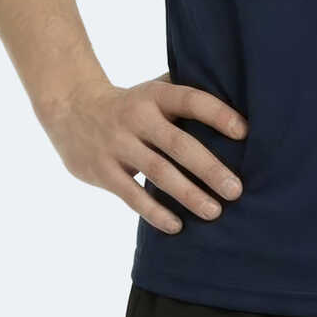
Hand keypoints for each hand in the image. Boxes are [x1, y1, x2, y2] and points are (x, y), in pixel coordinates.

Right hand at [38, 70, 248, 234]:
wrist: (71, 109)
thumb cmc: (131, 104)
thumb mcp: (154, 90)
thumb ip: (186, 95)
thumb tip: (239, 99)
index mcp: (155, 95)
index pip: (191, 100)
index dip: (217, 114)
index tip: (245, 132)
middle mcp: (137, 118)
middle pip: (178, 144)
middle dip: (209, 168)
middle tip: (236, 189)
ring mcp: (118, 145)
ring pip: (158, 173)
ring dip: (188, 194)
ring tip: (214, 211)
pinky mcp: (103, 171)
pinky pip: (132, 195)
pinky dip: (155, 212)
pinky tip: (177, 226)